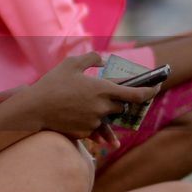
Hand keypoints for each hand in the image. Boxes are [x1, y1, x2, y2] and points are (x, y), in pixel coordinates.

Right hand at [21, 52, 159, 142]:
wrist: (34, 109)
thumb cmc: (52, 84)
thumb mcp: (70, 63)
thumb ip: (90, 58)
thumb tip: (102, 59)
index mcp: (103, 89)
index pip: (136, 94)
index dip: (150, 91)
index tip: (157, 87)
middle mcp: (102, 107)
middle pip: (121, 107)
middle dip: (119, 101)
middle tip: (111, 95)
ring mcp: (94, 122)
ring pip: (108, 119)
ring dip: (104, 113)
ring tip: (90, 107)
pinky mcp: (85, 133)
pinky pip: (96, 129)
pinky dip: (94, 125)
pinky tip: (87, 120)